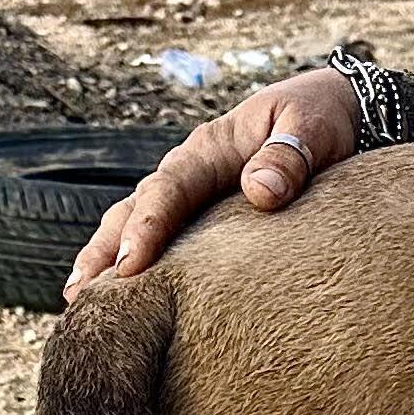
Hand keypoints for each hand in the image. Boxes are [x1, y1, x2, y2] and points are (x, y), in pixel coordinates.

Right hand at [64, 67, 359, 297]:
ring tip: (80, 303)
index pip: (169, 189)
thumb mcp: (310, 127)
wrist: (333, 111)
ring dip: (107, 261)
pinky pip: (167, 239)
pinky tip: (123, 297)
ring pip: (138, 224)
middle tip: (81, 296)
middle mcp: (190, 171)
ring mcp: (195, 194)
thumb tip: (260, 192)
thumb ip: (288, 156)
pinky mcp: (207, 216)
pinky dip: (138, 263)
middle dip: (105, 252)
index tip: (130, 265)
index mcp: (209, 149)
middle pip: (136, 210)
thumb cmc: (321, 120)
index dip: (147, 226)